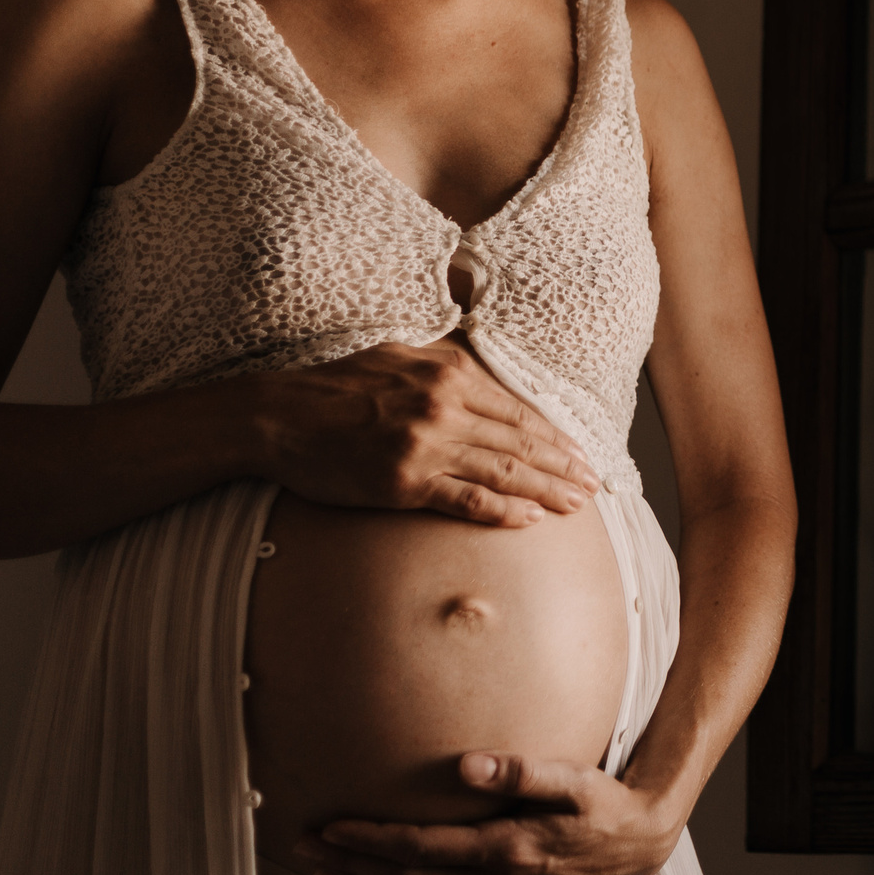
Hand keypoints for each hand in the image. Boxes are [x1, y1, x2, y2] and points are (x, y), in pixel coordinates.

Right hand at [252, 340, 599, 526]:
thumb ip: (447, 367)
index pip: (517, 410)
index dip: (554, 435)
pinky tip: (529, 519)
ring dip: (545, 490)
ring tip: (575, 503)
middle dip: (562, 465)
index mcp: (449, 374)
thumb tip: (487, 380)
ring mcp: (425, 446)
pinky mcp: (404, 482)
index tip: (580, 452)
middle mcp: (444, 407)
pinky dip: (502, 510)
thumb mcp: (401, 355)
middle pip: (520, 441)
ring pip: (502, 471)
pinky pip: (466, 499)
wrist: (280, 414)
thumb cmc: (339, 385)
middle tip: (593, 483)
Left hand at [294, 752, 682, 874]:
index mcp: (506, 850)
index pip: (421, 848)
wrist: (637, 846)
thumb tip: (469, 764)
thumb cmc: (604, 805)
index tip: (331, 826)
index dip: (371, 838)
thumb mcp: (573, 780)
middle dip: (350, 862)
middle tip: (302, 849)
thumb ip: (522, 770)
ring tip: (322, 872)